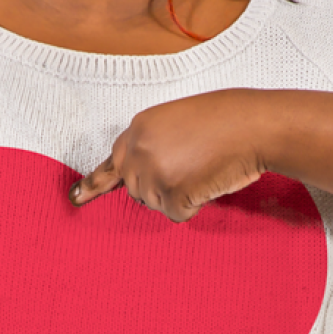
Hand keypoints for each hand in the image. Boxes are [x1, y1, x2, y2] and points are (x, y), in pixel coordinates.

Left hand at [72, 89, 264, 222]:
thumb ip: (153, 142)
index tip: (76, 197)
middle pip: (137, 189)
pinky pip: (178, 214)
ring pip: (156, 203)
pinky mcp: (171, 195)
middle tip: (194, 164)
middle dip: (162, 185)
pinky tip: (210, 179)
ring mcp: (153, 174)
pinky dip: (196, 204)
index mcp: (138, 128)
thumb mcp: (178, 119)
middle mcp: (138, 151)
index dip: (97, 181)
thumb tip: (138, 173)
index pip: (112, 162)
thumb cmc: (228, 119)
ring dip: (181, 194)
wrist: (255, 125)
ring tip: (205, 167)